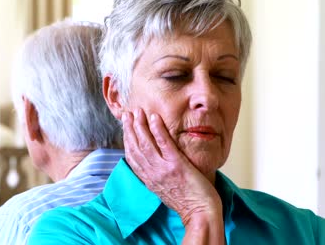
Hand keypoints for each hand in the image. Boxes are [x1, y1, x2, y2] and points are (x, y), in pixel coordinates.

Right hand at [122, 109, 224, 243]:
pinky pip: (164, 144)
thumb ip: (157, 175)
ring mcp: (163, 169)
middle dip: (130, 128)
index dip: (127, 139)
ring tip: (138, 112)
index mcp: (148, 179)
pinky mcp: (177, 166)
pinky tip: (154, 118)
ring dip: (140, 126)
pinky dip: (158, 130)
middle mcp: (152, 173)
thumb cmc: (187, 202)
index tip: (125, 126)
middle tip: (128, 114)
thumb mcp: (165, 189)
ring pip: (146, 144)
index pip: (132, 156)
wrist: (200, 214)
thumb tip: (153, 165)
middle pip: (135, 147)